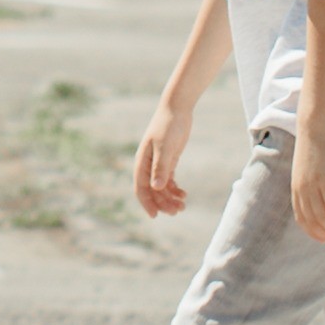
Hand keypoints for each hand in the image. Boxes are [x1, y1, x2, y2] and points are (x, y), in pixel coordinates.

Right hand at [133, 101, 193, 218]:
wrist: (177, 108)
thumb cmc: (169, 126)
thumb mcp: (165, 147)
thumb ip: (161, 167)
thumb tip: (156, 188)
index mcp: (142, 162)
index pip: (141, 188)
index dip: (147, 203)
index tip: (156, 216)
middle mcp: (148, 165)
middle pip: (153, 190)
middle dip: (163, 203)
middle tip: (178, 211)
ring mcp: (158, 163)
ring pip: (161, 187)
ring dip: (170, 198)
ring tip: (183, 205)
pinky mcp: (168, 160)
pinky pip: (169, 180)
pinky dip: (175, 189)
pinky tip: (184, 194)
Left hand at [290, 117, 324, 245]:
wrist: (313, 127)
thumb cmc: (313, 146)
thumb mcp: (307, 169)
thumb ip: (311, 184)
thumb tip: (321, 197)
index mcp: (296, 190)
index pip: (302, 220)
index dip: (315, 233)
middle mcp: (301, 191)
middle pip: (313, 222)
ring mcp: (312, 186)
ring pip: (323, 217)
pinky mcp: (324, 180)